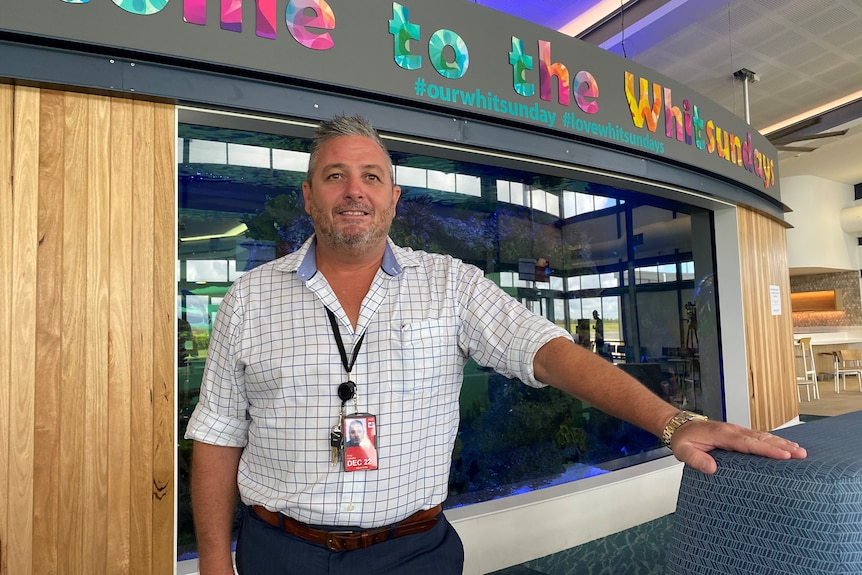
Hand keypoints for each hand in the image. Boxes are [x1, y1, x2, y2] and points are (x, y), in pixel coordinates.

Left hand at [669, 420, 806, 473]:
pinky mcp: (739, 434)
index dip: (767, 450)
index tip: (784, 455)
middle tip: (801, 454)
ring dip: (781, 442)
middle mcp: (733, 431)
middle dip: (782, 446)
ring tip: (800, 450)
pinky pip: (759, 437)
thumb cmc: (684, 440)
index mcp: (723, 435)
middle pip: (761, 438)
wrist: (680, 427)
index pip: (748, 444)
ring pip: (763, 436)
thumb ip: (697, 459)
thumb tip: (711, 468)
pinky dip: (773, 441)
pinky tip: (785, 446)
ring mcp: (737, 431)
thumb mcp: (684, 451)